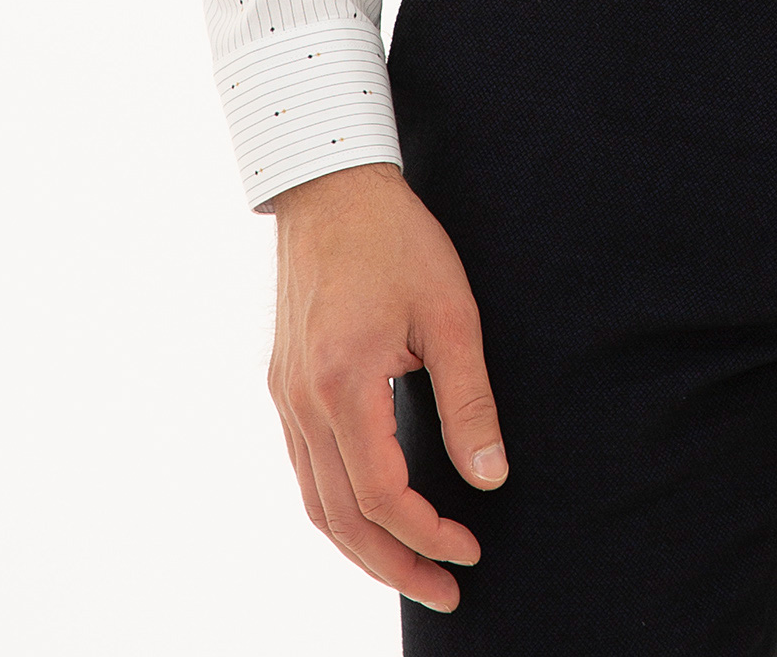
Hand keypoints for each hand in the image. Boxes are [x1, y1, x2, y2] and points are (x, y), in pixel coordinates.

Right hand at [263, 160, 506, 614]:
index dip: (427, 534)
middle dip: (394, 566)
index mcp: (344, 382)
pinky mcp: (284, 385)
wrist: (331, 186)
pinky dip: (338, 509)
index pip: (382, 495)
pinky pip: (304, 470)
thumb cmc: (398, 240)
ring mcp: (285, 396)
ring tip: (413, 569)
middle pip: (340, 519)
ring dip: (362, 549)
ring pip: (315, 503)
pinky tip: (373, 517)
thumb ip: (469, 399)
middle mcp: (302, 401)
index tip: (471, 548)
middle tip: (446, 591)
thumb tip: (491, 477)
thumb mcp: (450, 312)